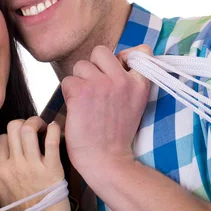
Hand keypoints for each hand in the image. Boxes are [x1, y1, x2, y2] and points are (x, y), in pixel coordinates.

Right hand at [0, 116, 66, 210]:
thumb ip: (1, 173)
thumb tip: (2, 157)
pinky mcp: (52, 169)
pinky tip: (55, 128)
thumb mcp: (1, 193)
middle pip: (13, 127)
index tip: (20, 140)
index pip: (1, 139)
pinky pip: (51, 140)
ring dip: (37, 121)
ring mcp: (33, 166)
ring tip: (43, 126)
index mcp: (0, 171)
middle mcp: (14, 165)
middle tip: (32, 128)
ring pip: (28, 128)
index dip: (10, 135)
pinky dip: (54, 129)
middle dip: (23, 122)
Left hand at [60, 45, 151, 174]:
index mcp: (140, 84)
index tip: (119, 69)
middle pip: (100, 51)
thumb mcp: (135, 103)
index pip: (142, 50)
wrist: (106, 160)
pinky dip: (68, 94)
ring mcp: (102, 84)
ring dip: (79, 82)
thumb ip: (128, 80)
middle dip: (94, 67)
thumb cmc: (116, 133)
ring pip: (81, 65)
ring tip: (86, 102)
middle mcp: (122, 80)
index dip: (125, 56)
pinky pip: (68, 81)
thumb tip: (116, 58)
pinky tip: (77, 110)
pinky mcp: (81, 91)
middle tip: (95, 89)